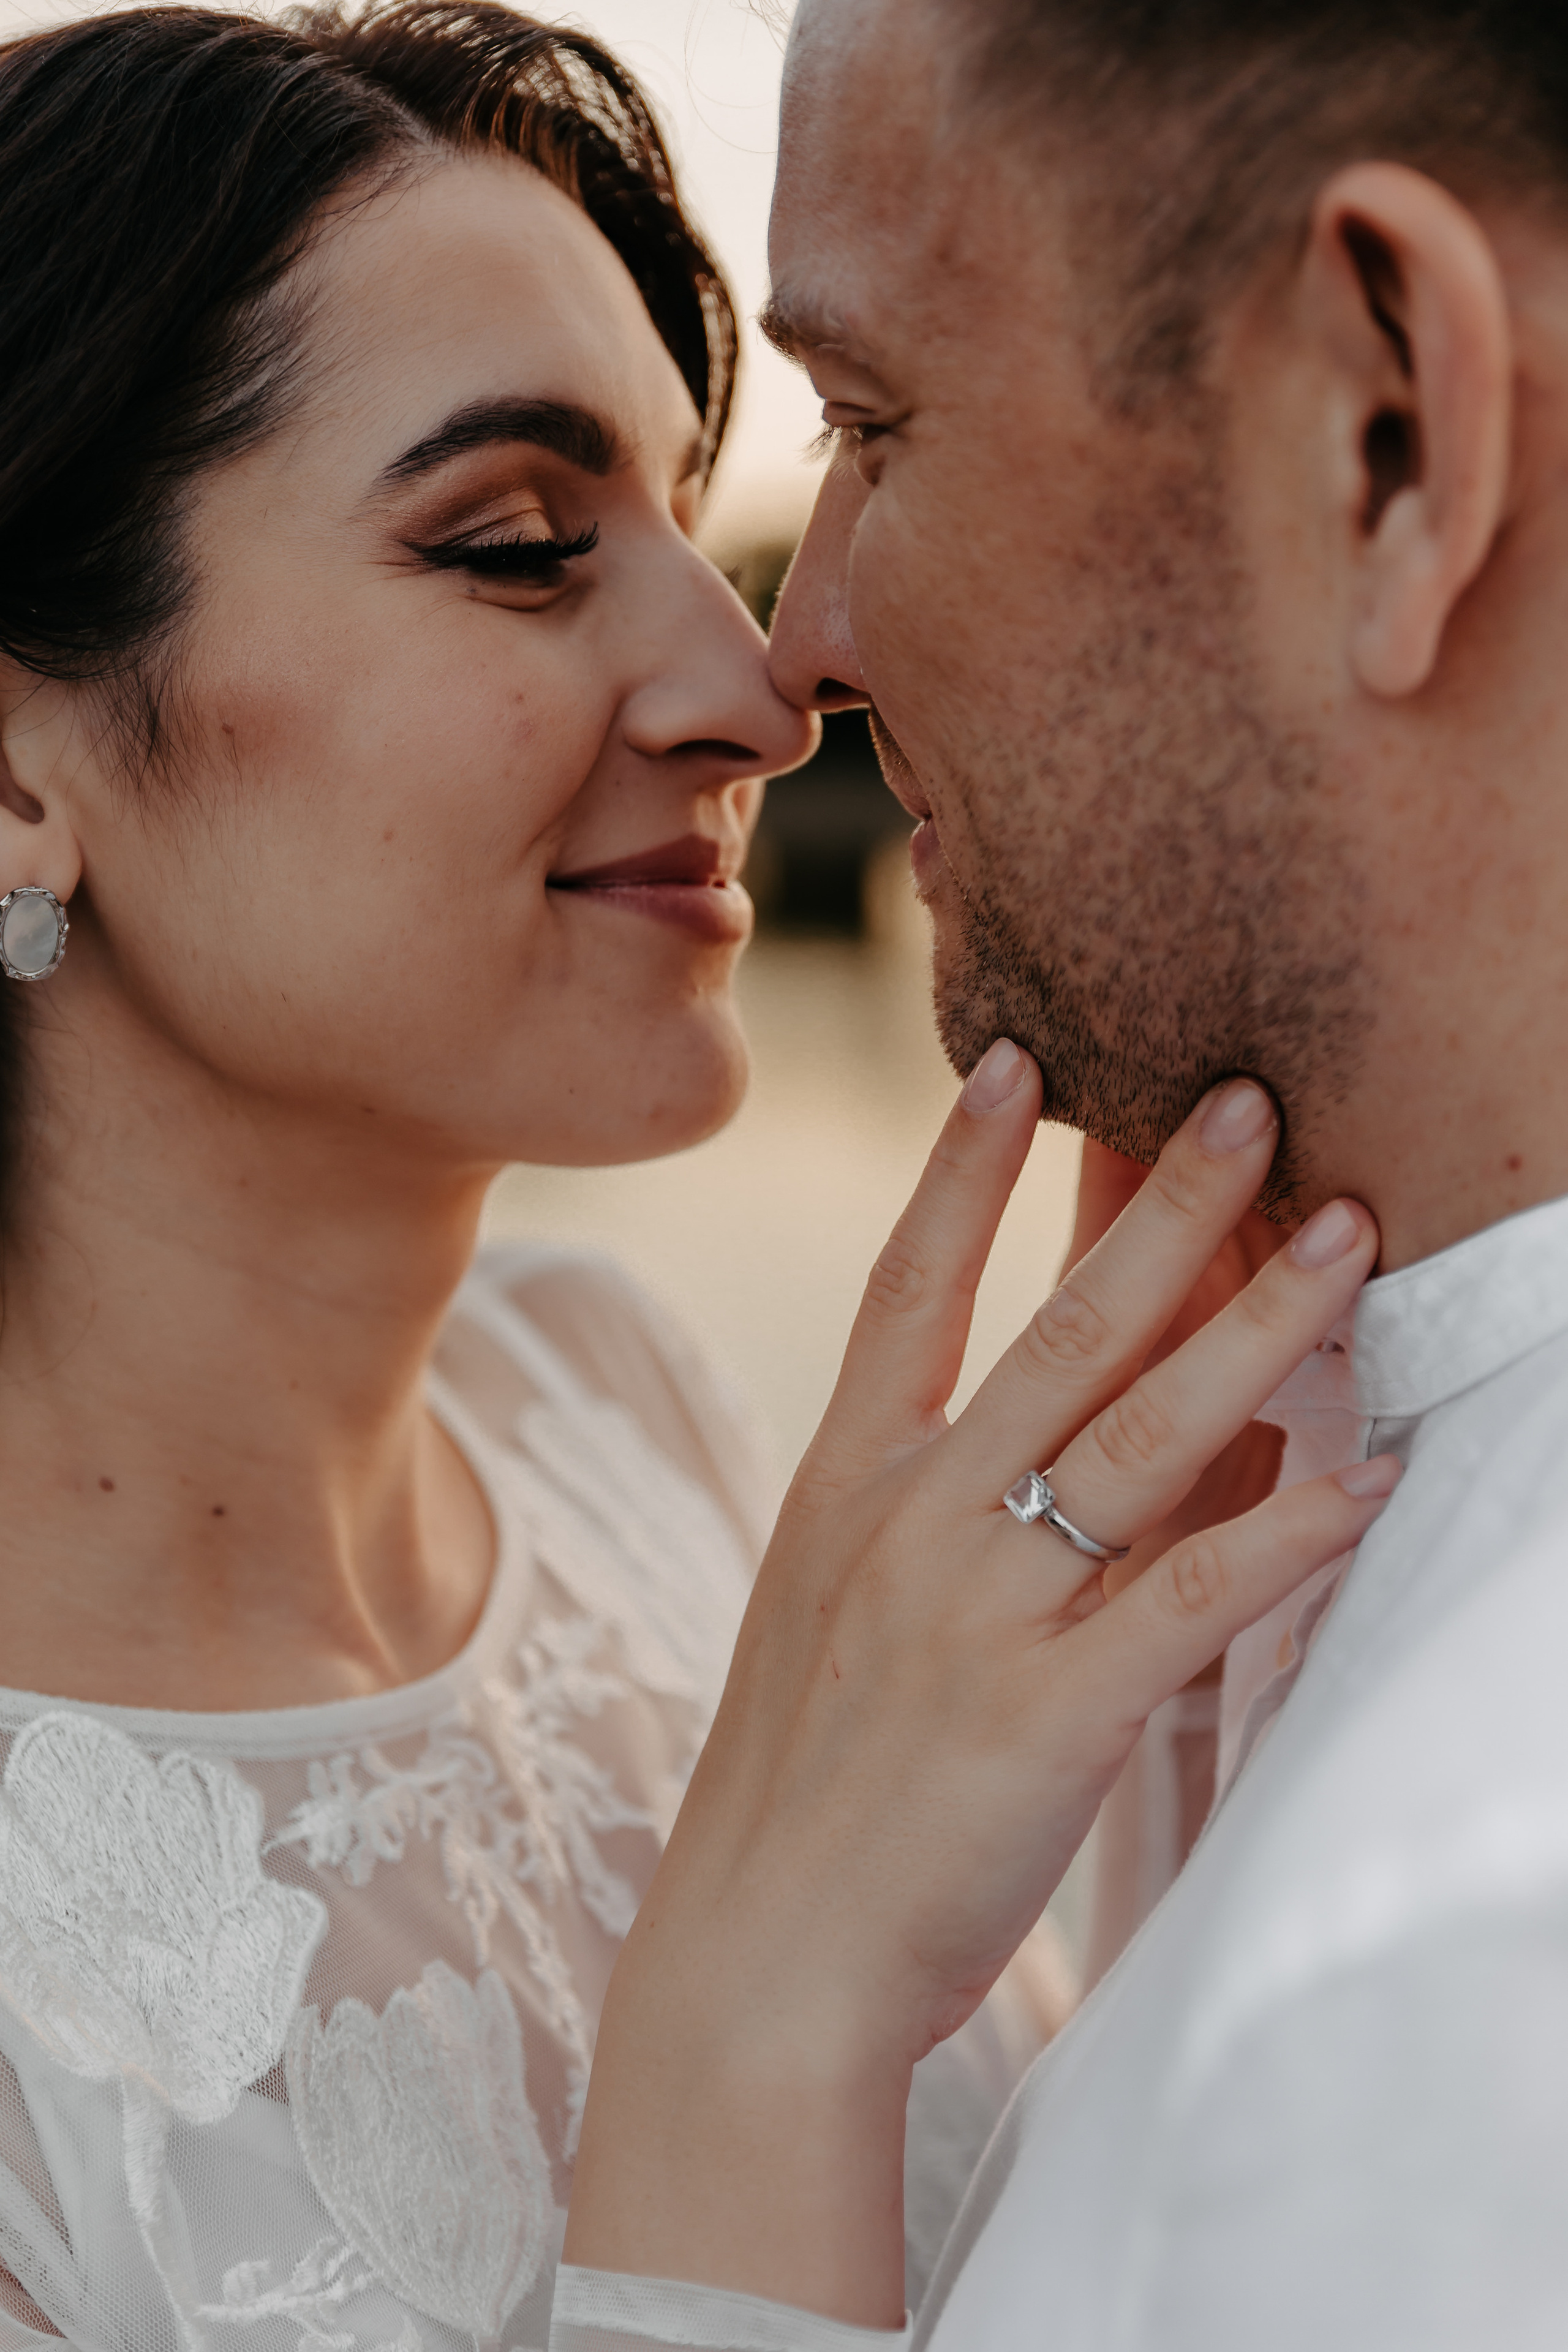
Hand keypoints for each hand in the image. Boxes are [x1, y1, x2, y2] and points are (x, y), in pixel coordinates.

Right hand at [566, 1049, 1394, 2323]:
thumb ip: (959, 1511)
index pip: (905, 1285)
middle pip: (1058, 1328)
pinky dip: (1294, 1533)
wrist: (757, 1961)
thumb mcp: (844, 1614)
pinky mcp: (1048, 1711)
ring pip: (1139, 1432)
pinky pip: (1192, 1595)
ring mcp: (978, 1607)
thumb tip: (1092, 1431)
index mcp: (846, 1483)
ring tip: (1346, 1232)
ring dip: (1256, 1324)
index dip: (958, 1167)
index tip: (1012, 1056)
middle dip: (1159, 1202)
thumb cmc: (806, 1788)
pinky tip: (1374, 1476)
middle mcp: (913, 1518)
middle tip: (1248, 1096)